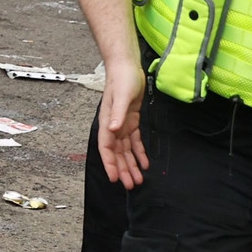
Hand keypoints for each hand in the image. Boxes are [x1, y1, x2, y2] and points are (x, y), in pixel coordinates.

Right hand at [95, 60, 149, 188]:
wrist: (126, 66)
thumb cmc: (122, 79)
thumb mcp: (121, 96)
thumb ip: (116, 114)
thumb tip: (112, 130)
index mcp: (107, 122)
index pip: (107, 148)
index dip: (110, 163)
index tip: (115, 178)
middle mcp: (113, 126)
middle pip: (117, 153)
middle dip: (123, 169)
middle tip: (130, 185)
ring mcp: (122, 124)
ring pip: (126, 150)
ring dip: (131, 164)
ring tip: (138, 179)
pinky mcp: (131, 120)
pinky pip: (134, 141)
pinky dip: (139, 152)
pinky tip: (144, 162)